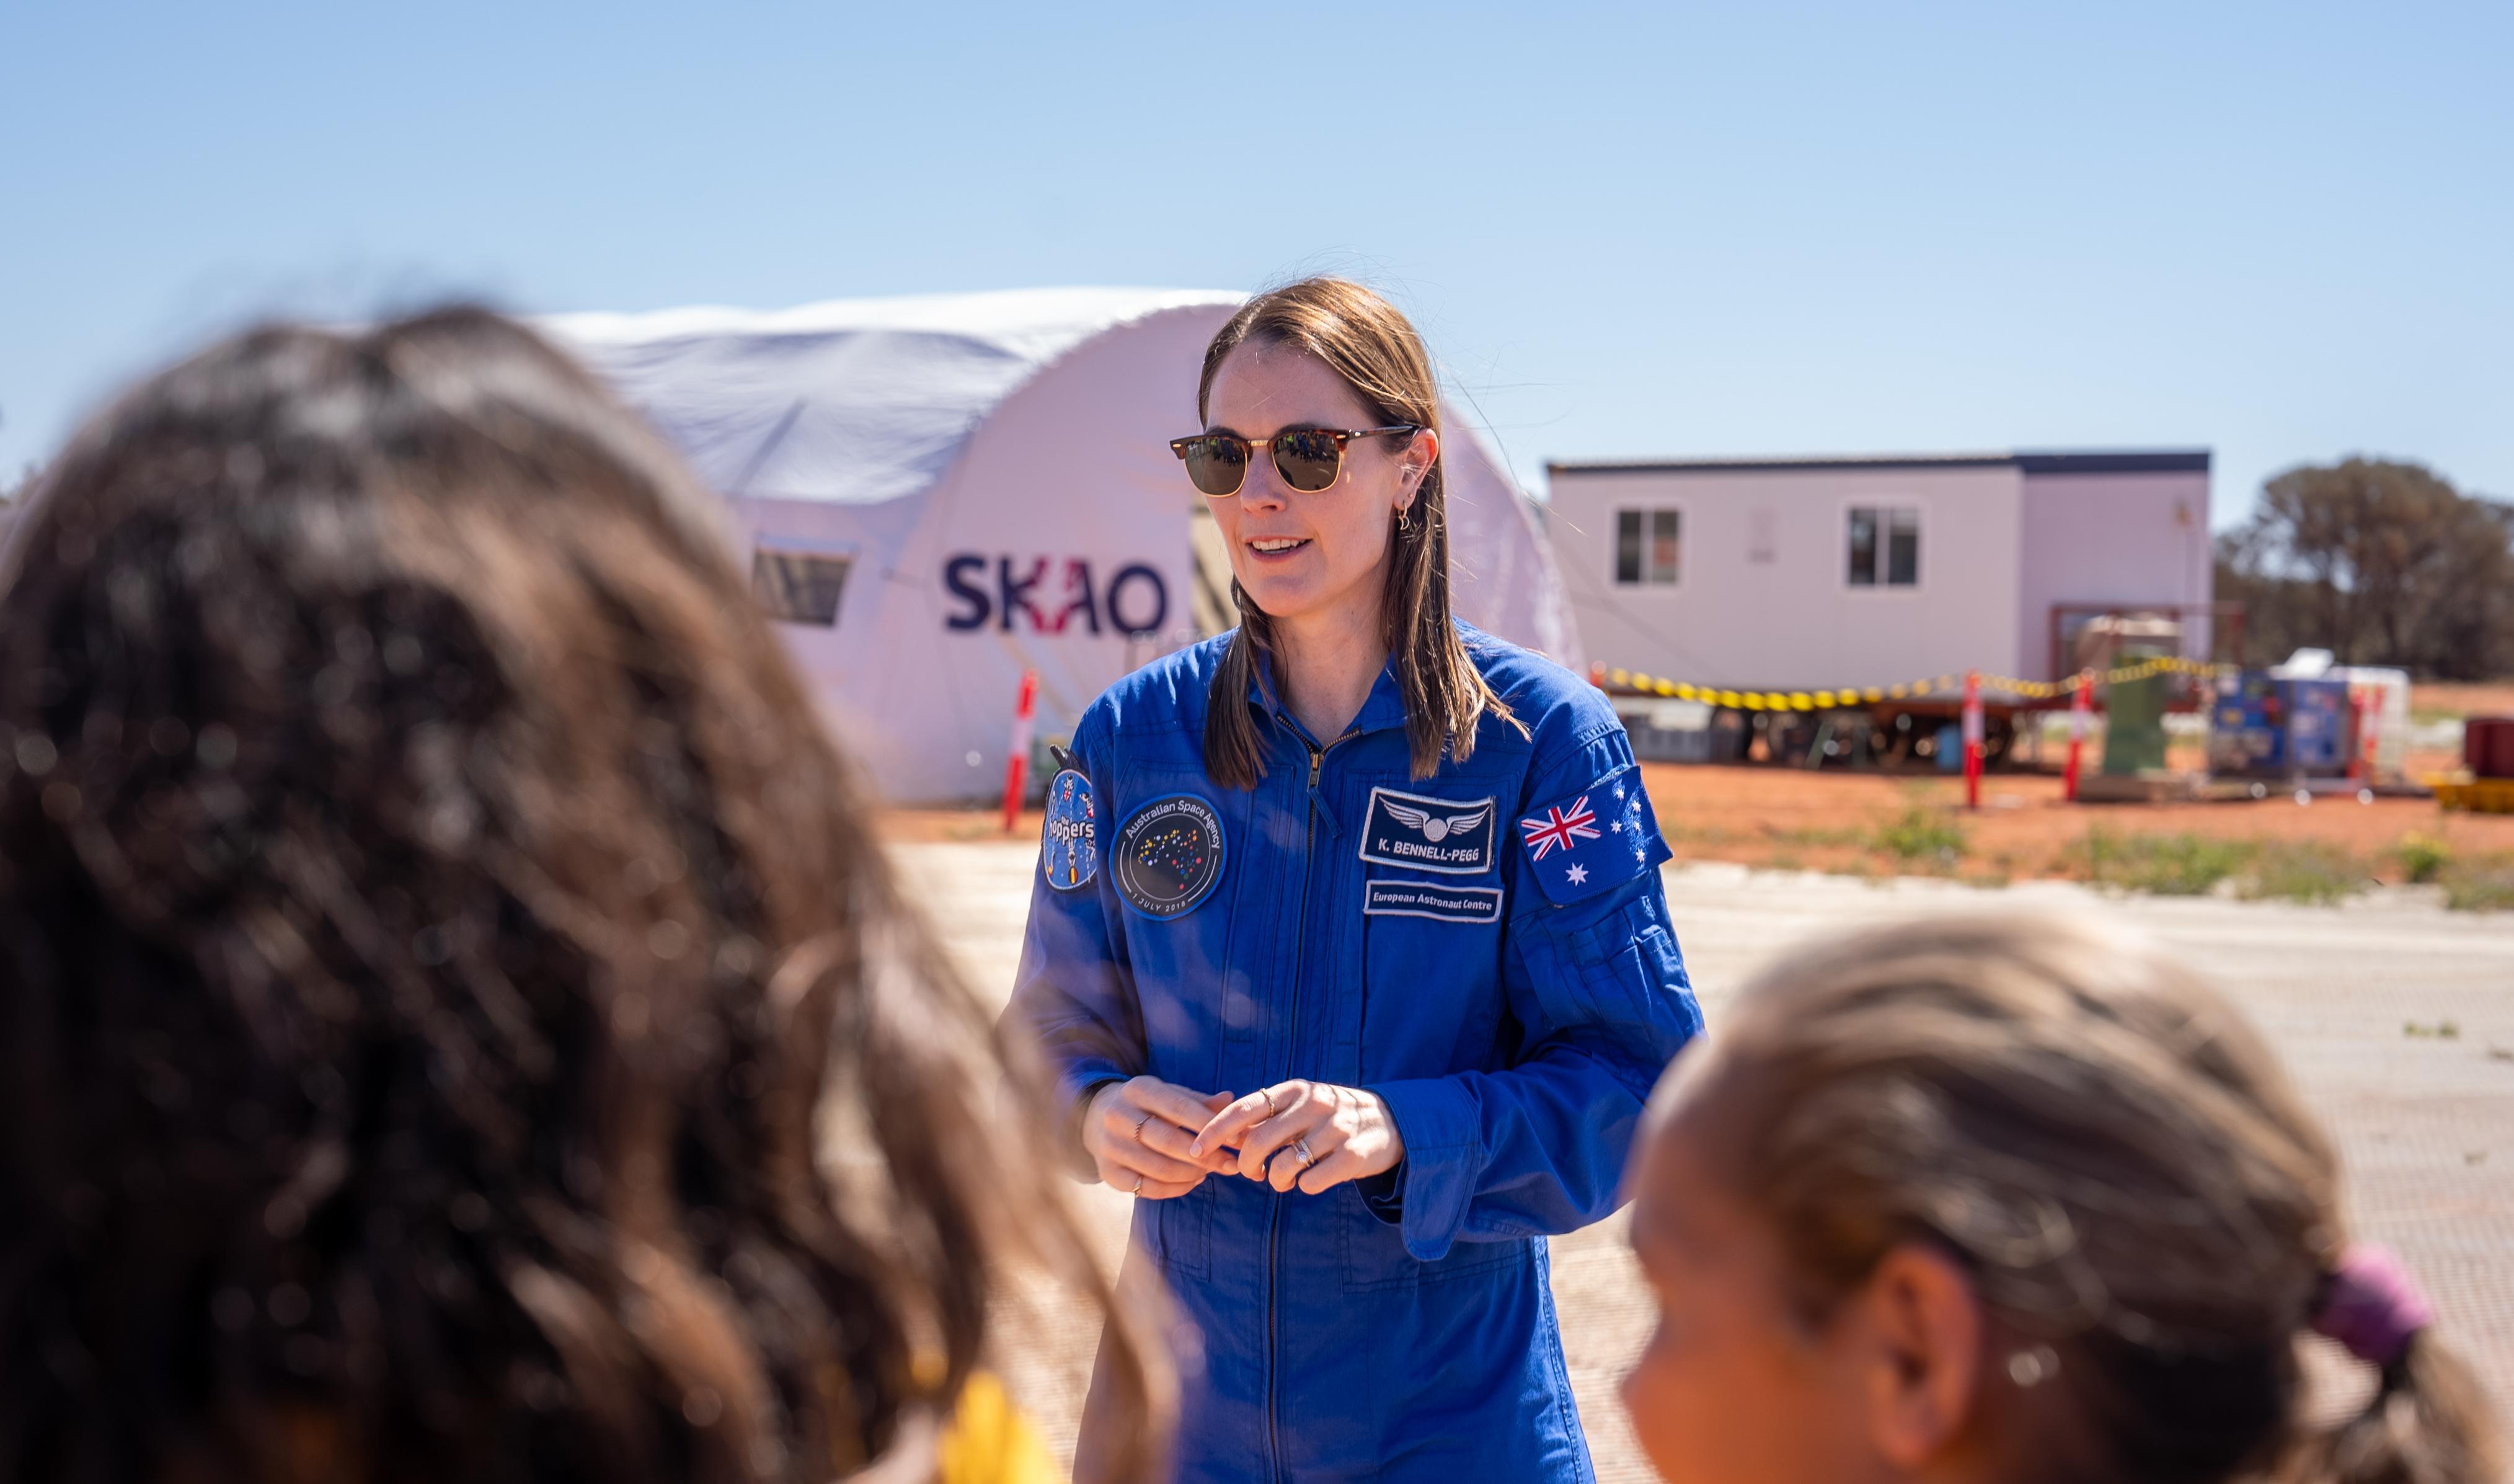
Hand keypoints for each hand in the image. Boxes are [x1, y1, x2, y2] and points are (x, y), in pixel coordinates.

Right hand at [1083, 1077, 1234, 1199]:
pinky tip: (1192, 1181)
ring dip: (1192, 1174)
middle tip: (1231, 1164)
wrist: (1095, 1116)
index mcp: (1138, 1089)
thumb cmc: (1146, 1105)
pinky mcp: (1107, 1172)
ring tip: (1211, 1171)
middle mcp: (1118, 1115)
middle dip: (1206, 1156)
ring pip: (1159, 1168)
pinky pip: (1146, 1188)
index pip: (1179, 1107)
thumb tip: (1230, 1101)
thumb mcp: (1168, 1094)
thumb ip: (1198, 1101)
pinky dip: (1175, 1189)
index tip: (1236, 1139)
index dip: (1209, 1125)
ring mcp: (1109, 1146)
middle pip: (1169, 1141)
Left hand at [1189, 1080, 1404, 1195]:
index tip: (1196, 1149)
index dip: (1216, 1130)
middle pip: (1258, 1141)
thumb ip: (1265, 1114)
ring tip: (1282, 1179)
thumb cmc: (1330, 1115)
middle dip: (1246, 1164)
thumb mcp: (1300, 1103)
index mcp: (1295, 1089)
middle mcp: (1314, 1104)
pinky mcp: (1353, 1156)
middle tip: (1251, 1173)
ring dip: (1275, 1180)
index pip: (1244, 1109)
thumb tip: (1216, 1130)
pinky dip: (1303, 1187)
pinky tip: (1309, 1180)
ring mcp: (1336, 1129)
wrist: (1391, 1120)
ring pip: (1283, 1166)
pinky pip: (1311, 1182)